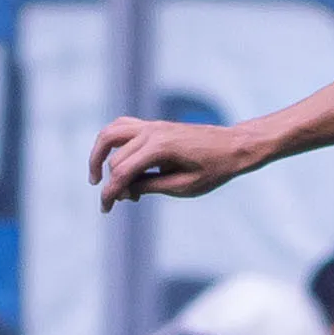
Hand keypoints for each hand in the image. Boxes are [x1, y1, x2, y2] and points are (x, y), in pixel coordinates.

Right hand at [89, 117, 264, 207]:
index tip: (106, 210)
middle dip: (112, 182)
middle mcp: (151, 132)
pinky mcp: (154, 125)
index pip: (123, 172)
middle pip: (115, 158)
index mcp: (160, 148)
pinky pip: (122, 127)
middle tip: (119, 201)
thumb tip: (124, 190)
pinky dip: (111, 141)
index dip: (111, 193)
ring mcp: (151, 125)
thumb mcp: (184, 186)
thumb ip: (151, 187)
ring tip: (98, 176)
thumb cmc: (215, 169)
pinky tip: (113, 158)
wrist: (235, 146)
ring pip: (109, 134)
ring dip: (98, 154)